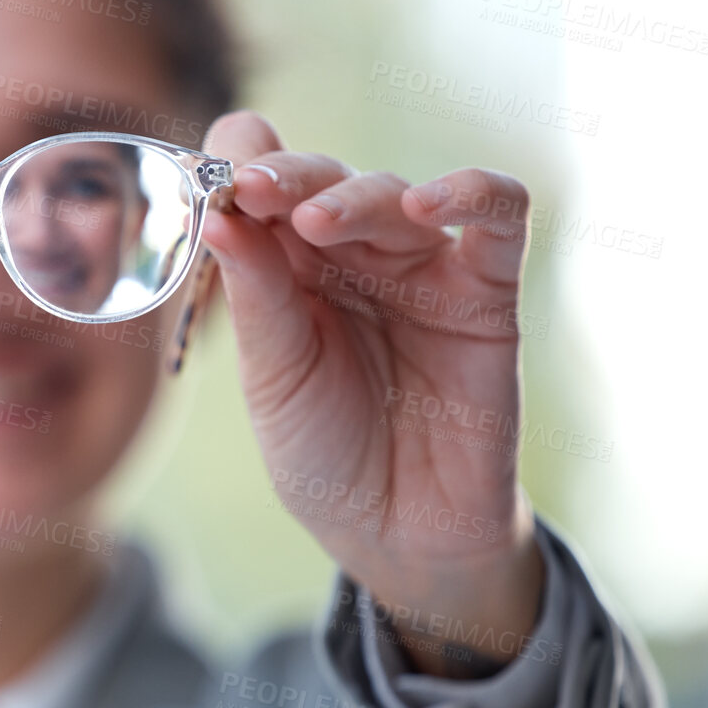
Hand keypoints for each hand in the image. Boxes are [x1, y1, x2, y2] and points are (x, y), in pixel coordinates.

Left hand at [200, 111, 544, 675]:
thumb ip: (257, 296)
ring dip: (351, 195)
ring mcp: (422, 267)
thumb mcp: (275, 379)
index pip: (262, 189)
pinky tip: (425, 205)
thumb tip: (217, 215)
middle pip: (323, 180)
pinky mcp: (487, 291)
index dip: (236, 172)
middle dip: (285, 178)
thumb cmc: (327, 456)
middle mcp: (353, 256)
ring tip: (315, 221)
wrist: (399, 536)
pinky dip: (470, 194)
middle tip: (250, 191)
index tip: (208, 185)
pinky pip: (499, 217)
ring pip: (393, 193)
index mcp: (287, 270)